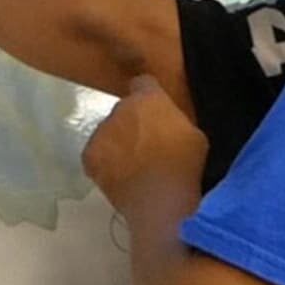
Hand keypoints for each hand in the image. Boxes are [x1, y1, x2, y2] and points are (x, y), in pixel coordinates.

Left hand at [82, 74, 207, 216]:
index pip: (143, 83)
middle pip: (124, 111)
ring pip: (109, 133)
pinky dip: (106, 163)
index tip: (154, 109)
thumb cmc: (186, 168)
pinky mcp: (89, 155)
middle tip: (147, 147)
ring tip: (135, 166)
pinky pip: (97, 154)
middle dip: (133, 124)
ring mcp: (101, 132)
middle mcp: (119, 109)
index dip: (148, 96)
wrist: (159, 201)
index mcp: (148, 99)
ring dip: (118, 143)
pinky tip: (121, 177)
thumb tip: (167, 123)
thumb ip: (175, 122)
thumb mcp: (195, 136)